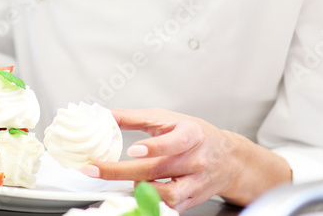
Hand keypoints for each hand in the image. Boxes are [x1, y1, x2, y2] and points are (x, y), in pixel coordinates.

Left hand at [85, 108, 291, 211]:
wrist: (228, 159)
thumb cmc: (194, 134)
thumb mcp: (168, 119)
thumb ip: (135, 118)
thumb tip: (104, 115)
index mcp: (191, 135)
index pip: (174, 142)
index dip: (155, 147)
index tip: (133, 150)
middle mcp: (195, 161)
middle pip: (158, 170)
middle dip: (122, 172)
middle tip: (94, 169)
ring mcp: (194, 183)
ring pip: (166, 195)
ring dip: (139, 190)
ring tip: (120, 182)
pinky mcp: (191, 201)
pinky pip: (169, 208)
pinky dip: (150, 204)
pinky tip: (134, 198)